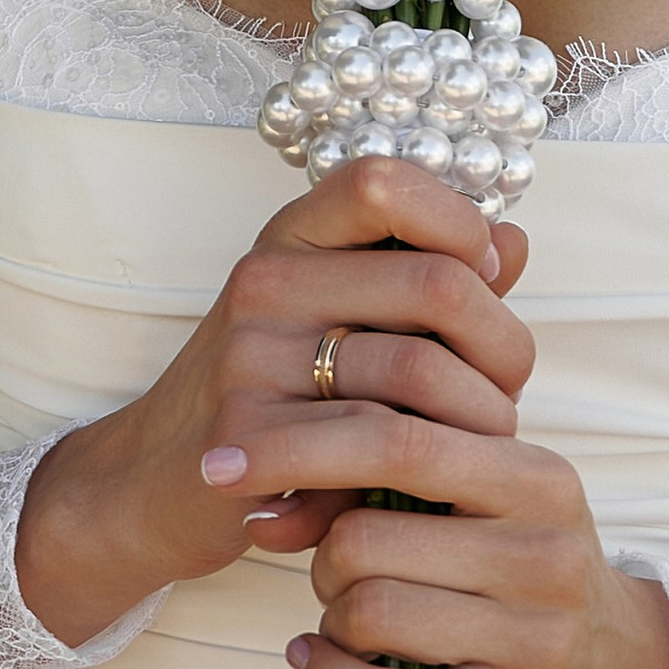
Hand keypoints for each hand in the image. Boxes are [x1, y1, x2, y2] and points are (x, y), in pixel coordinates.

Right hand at [15, 158, 533, 648]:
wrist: (156, 482)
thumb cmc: (274, 394)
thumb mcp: (341, 317)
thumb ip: (427, 277)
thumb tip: (512, 240)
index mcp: (293, 237)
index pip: (384, 179)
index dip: (459, 221)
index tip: (483, 278)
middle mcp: (266, 281)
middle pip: (437, 283)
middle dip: (504, 347)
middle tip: (508, 393)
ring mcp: (251, 357)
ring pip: (422, 371)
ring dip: (480, 420)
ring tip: (481, 447)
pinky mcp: (248, 438)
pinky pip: (379, 446)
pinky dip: (426, 473)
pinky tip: (427, 489)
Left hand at [286, 418, 668, 668]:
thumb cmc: (525, 566)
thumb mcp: (495, 492)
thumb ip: (406, 456)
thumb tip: (262, 453)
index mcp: (534, 475)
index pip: (397, 436)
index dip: (297, 445)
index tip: (223, 459)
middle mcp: (542, 551)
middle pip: (365, 538)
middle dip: (319, 553)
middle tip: (326, 564)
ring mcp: (538, 639)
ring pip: (369, 616)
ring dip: (329, 618)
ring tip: (343, 616)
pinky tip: (314, 661)